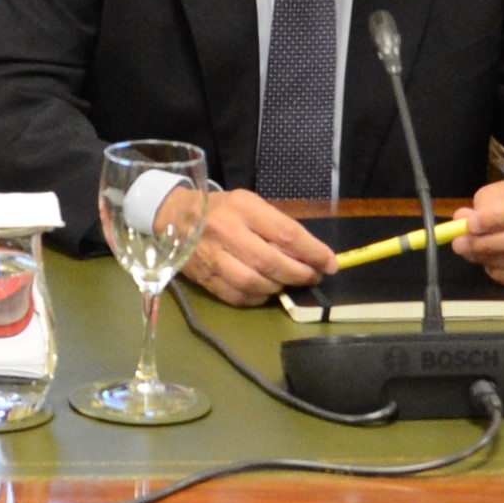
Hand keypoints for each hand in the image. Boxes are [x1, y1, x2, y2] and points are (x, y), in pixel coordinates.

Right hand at [186, 188, 332, 305]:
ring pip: (255, 283)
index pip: (286, 233)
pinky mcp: (204, 278)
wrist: (173, 217)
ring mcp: (213, 258)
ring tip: (288, 283)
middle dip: (299, 274)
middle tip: (313, 277)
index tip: (330, 263)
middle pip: (271, 262)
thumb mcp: (249, 204)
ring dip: (278, 288)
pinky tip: (265, 291)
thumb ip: (275, 225)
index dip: (313, 252)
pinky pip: (237, 296)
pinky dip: (257, 298)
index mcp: (243, 208)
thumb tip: (309, 253)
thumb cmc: (220, 209)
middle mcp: (227, 233)